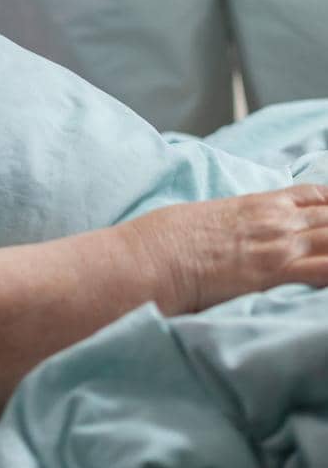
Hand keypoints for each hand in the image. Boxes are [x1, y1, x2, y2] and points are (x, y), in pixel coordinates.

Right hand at [120, 183, 327, 315]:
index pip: (313, 196)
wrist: (155, 256)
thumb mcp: (212, 217)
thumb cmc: (174, 240)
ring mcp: (278, 245)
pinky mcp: (275, 272)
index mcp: (259, 203)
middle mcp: (276, 220)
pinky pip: (324, 269)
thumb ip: (240, 220)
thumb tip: (243, 230)